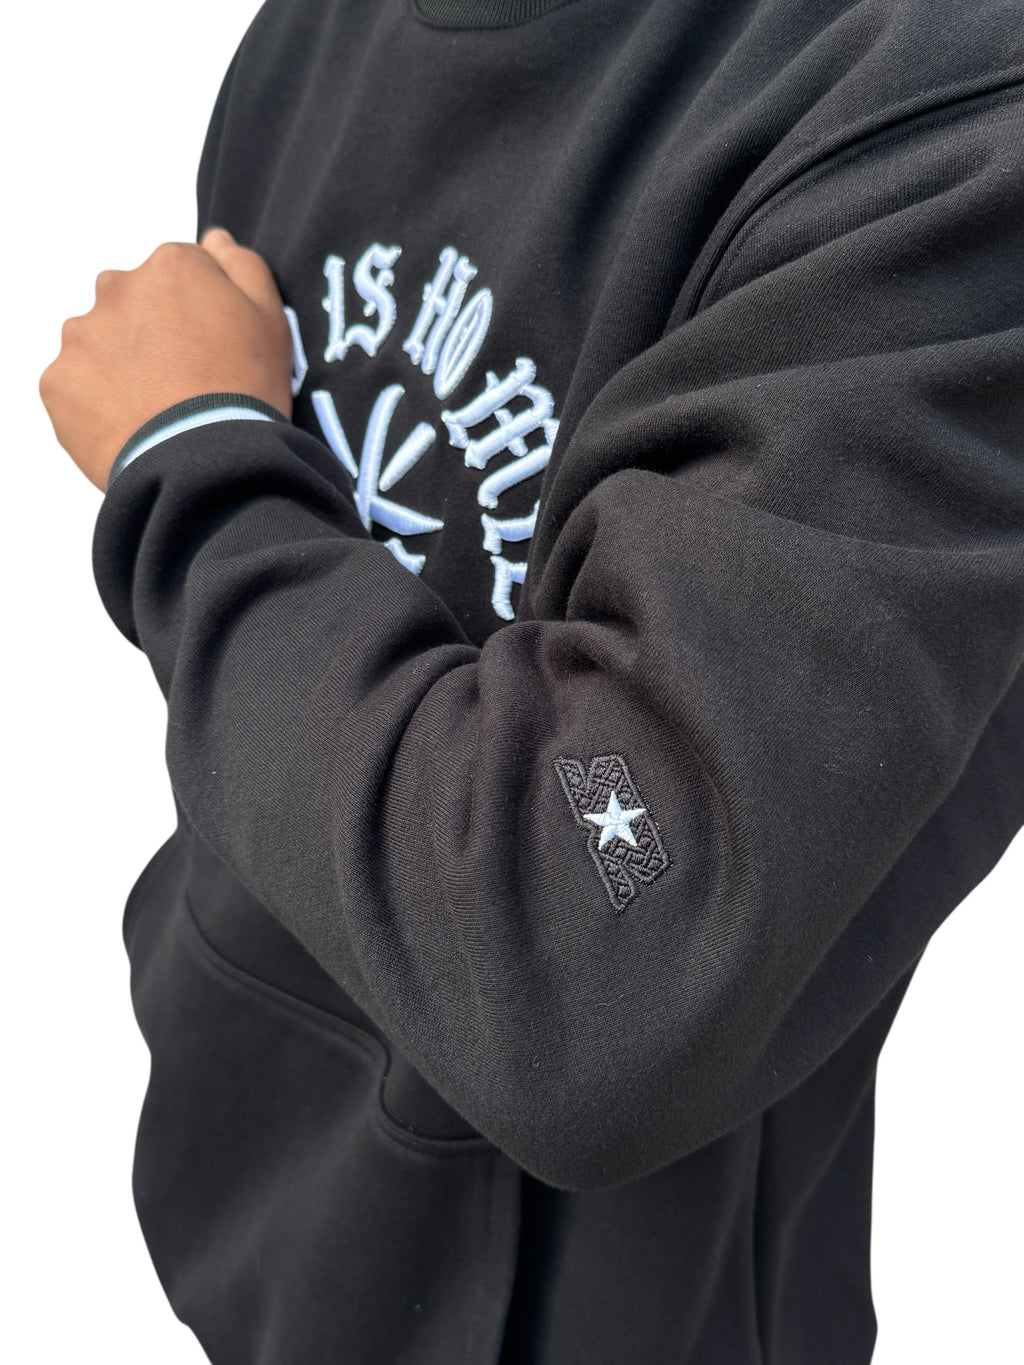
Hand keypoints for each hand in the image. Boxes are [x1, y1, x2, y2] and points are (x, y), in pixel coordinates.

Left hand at [39, 228, 293, 491]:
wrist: (205, 462)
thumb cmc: (244, 389)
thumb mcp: (271, 319)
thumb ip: (243, 266)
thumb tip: (214, 239)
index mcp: (170, 267)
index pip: (182, 275)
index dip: (202, 314)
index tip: (215, 350)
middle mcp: (116, 288)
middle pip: (134, 304)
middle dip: (154, 333)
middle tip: (184, 382)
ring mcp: (81, 337)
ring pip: (101, 343)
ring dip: (122, 366)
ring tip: (156, 409)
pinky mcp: (58, 383)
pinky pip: (76, 388)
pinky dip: (98, 404)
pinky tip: (132, 427)